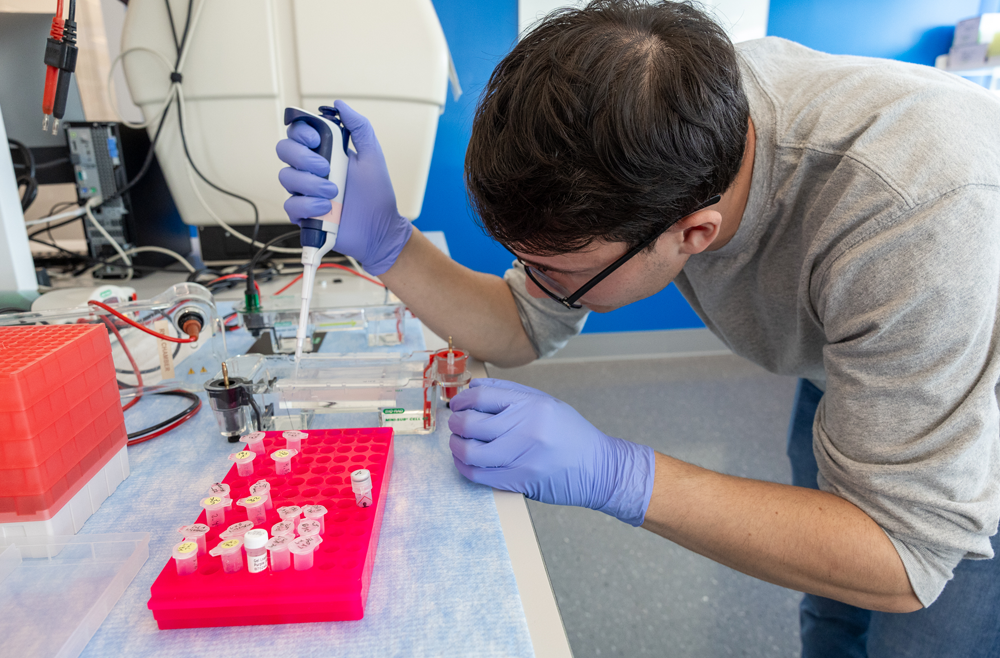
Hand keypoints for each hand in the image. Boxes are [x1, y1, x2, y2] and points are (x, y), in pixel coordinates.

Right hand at [275, 101, 412, 275]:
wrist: (379, 229)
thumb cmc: (377, 195)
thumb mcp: (372, 156)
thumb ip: (359, 128)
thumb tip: (340, 105)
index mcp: (324, 152)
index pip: (298, 132)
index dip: (301, 132)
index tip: (318, 140)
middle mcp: (310, 169)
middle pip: (284, 150)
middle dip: (302, 157)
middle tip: (326, 168)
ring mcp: (305, 191)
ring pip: (286, 177)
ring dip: (310, 184)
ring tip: (333, 194)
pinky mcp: (303, 214)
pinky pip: (290, 205)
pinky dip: (307, 206)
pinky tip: (326, 209)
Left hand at [448, 379, 655, 525]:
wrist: (599, 468)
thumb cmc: (571, 434)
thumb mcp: (546, 403)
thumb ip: (510, 393)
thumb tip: (474, 388)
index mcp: (532, 405)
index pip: (482, 397)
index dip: (462, 400)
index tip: (457, 404)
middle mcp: (526, 428)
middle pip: (471, 424)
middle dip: (455, 423)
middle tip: (455, 424)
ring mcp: (522, 457)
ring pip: (471, 452)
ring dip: (456, 447)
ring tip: (458, 443)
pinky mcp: (520, 481)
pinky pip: (480, 475)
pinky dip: (465, 468)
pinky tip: (465, 462)